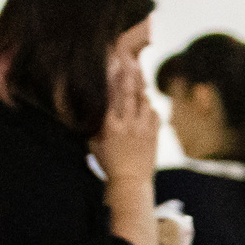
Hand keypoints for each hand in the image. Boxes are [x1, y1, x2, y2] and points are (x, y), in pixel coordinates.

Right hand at [92, 51, 159, 184]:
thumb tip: (89, 109)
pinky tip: (145, 104)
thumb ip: (94, 125)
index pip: (111, 98)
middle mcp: (128, 125)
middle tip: (130, 63)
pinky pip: (155, 114)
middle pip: (129, 96)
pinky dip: (150, 107)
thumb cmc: (109, 163)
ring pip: (144, 103)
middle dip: (129, 78)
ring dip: (141, 92)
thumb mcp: (94, 143)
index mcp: (110, 126)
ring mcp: (143, 130)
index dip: (113, 81)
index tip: (114, 67)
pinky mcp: (154, 135)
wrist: (131, 181)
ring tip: (138, 82)